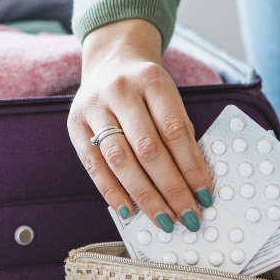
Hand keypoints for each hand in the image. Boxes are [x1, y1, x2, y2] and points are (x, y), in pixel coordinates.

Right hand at [69, 19, 213, 233]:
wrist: (110, 61)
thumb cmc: (145, 87)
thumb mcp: (168, 96)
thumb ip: (179, 133)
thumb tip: (193, 184)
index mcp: (151, 80)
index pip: (175, 130)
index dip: (192, 167)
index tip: (205, 195)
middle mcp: (120, 91)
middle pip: (148, 148)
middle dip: (171, 188)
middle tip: (187, 215)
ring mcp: (94, 107)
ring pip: (120, 159)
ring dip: (143, 195)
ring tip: (163, 218)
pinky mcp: (75, 125)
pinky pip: (94, 165)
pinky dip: (112, 191)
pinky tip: (128, 211)